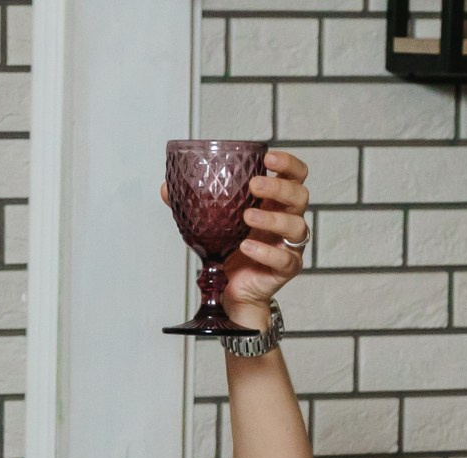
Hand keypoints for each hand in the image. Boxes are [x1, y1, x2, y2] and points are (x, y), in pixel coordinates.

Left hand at [159, 148, 308, 321]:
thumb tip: (166, 188)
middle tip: (254, 186)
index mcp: (274, 202)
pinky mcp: (287, 268)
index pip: (294, 176)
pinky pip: (284, 258)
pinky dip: (265, 251)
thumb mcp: (212, 224)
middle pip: (299, 195)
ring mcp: (290, 244)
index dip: (287, 164)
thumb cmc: (229, 253)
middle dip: (278, 187)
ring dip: (272, 218)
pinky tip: (247, 246)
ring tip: (247, 217)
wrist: (232, 290)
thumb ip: (194, 205)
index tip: (268, 158)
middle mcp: (287, 219)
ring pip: (296, 225)